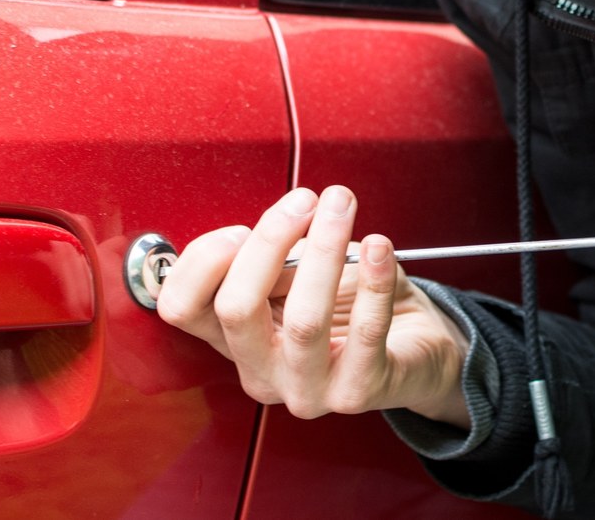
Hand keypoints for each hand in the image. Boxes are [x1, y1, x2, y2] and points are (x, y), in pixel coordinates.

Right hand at [156, 185, 470, 426]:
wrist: (412, 339)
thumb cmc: (350, 300)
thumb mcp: (297, 271)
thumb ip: (272, 256)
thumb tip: (278, 223)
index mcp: (234, 339)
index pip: (183, 307)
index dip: (204, 259)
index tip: (242, 227)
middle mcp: (262, 371)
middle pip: (236, 308)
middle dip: (269, 241)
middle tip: (304, 203)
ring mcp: (307, 390)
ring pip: (304, 320)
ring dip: (325, 250)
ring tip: (342, 208)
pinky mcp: (357, 392)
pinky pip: (366, 332)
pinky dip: (374, 281)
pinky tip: (380, 247)